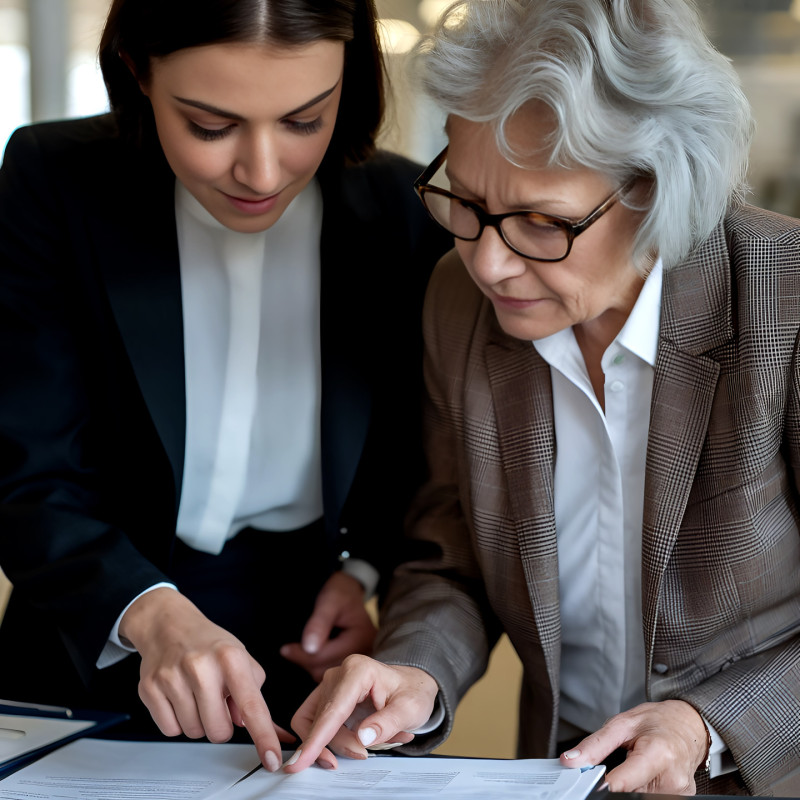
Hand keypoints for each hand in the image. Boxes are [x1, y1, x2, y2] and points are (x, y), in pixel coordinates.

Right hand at [120, 588, 293, 771]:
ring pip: (194, 732)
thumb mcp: (241, 657)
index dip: (263, 736)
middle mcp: (201, 666)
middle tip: (216, 701)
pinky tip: (179, 698)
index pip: (252, 706)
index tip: (272, 758)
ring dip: (198, 722)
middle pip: (218, 731)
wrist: (169, 624)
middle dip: (220, 724)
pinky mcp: (150, 688)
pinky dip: (177, 721)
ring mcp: (172, 677)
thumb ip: (253, 692)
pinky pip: (170, 730)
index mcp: (231, 658)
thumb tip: (254, 725)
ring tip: (196, 695)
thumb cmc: (209, 644)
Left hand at [279, 572, 376, 681]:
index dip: (303, 655)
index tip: (285, 649)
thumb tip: (309, 648)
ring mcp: (361, 660)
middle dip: (306, 661)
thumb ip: (319, 623)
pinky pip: (331, 672)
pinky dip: (318, 666)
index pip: (327, 657)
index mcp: (362, 638)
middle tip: (290, 650)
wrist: (349, 592)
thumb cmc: (339, 593)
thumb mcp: (329, 601)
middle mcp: (366, 653)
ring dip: (311, 665)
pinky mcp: (352, 662)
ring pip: (328, 675)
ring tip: (300, 651)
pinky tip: (311, 654)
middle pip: (328, 670)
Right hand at [284, 654, 438, 771]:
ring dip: (334, 743)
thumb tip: (362, 737)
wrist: (413, 685)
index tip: (302, 761)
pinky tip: (356, 742)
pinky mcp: (328, 698)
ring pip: (316, 724)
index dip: (317, 739)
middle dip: (340, 744)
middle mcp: (339, 675)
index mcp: (358, 670)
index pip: (332, 710)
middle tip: (364, 754)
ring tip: (363, 747)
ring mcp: (331, 686)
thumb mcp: (411, 709)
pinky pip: (318, 724)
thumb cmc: (412, 692)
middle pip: (322, 720)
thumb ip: (388, 723)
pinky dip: (332, 740)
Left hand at [559, 699, 708, 794]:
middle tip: (613, 765)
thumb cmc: (659, 720)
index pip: (623, 783)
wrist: (690, 725)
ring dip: (629, 786)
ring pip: (638, 796)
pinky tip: (642, 774)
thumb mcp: (622, 723)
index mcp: (658, 754)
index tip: (588, 784)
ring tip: (633, 765)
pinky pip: (650, 798)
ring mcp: (679, 792)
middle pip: (630, 792)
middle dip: (614, 782)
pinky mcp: (681, 799)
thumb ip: (595, 744)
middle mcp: (672, 778)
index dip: (601, 785)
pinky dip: (640, 788)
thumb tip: (571, 760)